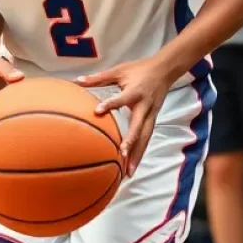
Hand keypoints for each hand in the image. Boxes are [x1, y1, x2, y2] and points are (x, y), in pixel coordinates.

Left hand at [78, 58, 170, 175]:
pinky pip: (147, 138)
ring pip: (145, 137)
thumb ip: (99, 78)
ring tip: (129, 173)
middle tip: (121, 156)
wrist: (164, 70)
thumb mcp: (119, 70)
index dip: (111, 104)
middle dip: (131, 142)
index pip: (122, 99)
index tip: (98, 111)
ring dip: (137, 155)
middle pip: (138, 126)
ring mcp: (151, 114)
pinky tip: (133, 165)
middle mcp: (145, 106)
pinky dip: (140, 152)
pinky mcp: (153, 120)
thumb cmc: (139, 69)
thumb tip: (78, 81)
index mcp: (135, 91)